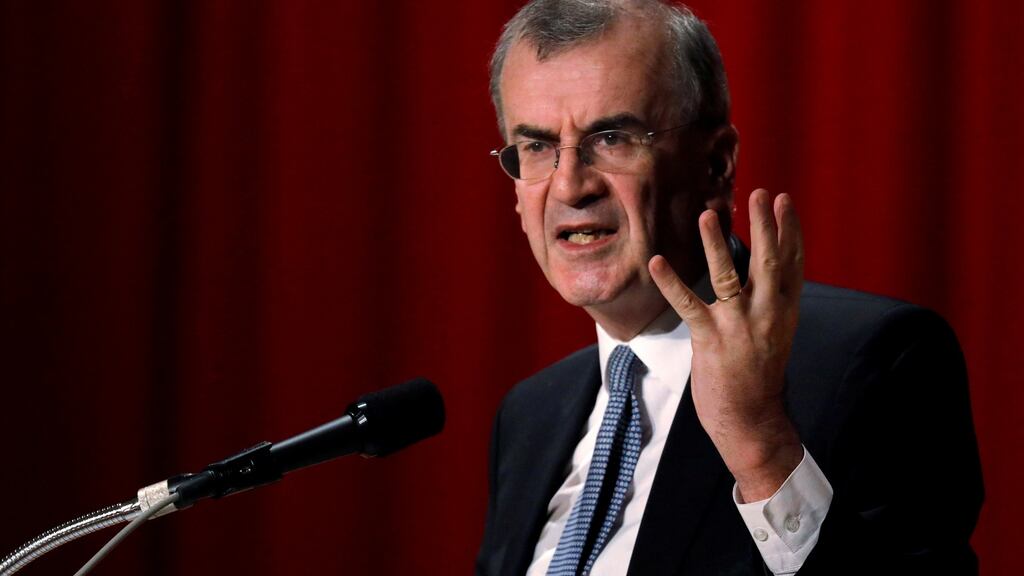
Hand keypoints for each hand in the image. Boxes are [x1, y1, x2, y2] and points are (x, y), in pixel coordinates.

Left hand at [648, 189, 803, 501]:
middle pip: (769, 262)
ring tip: (706, 214)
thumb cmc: (758, 376)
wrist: (752, 420)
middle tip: (760, 192)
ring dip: (715, 244)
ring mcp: (739, 327)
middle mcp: (767, 315)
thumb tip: (761, 272)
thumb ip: (769, 303)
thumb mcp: (774, 335)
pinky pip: (688, 305)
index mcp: (784, 312)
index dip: (788, 230)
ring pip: (728, 276)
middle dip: (765, 226)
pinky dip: (671, 282)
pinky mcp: (712, 340)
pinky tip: (657, 261)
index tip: (783, 200)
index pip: (791, 264)